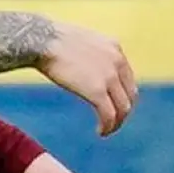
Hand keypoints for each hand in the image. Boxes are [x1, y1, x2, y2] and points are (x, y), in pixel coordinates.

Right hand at [37, 20, 136, 136]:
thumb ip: (91, 55)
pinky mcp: (97, 91)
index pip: (128, 78)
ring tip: (107, 131)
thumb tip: (85, 66)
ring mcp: (109, 76)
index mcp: (115, 48)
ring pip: (123, 108)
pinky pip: (109, 114)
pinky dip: (108, 126)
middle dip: (123, 112)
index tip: (113, 105)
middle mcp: (117, 62)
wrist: (43, 40)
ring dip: (117, 123)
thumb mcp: (81, 42)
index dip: (122, 95)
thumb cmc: (52, 40)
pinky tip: (100, 132)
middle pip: (130, 95)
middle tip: (113, 123)